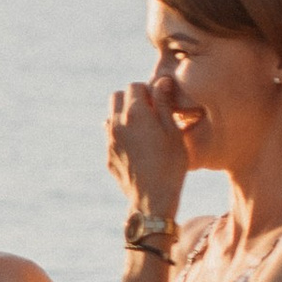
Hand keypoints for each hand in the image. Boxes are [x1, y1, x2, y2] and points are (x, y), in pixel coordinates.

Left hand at [106, 78, 189, 218]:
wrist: (152, 200)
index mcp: (135, 114)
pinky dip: (121, 135)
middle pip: (117, 96)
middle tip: (149, 113)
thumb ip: (164, 104)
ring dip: (124, 117)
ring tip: (144, 131)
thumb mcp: (173, 132)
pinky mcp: (108, 156)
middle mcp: (117, 124)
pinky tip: (138, 149)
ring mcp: (109, 141)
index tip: (158, 103)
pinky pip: (111, 137)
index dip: (148, 91)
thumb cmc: (170, 165)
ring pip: (111, 116)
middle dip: (131, 99)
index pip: (133, 86)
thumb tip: (162, 81)